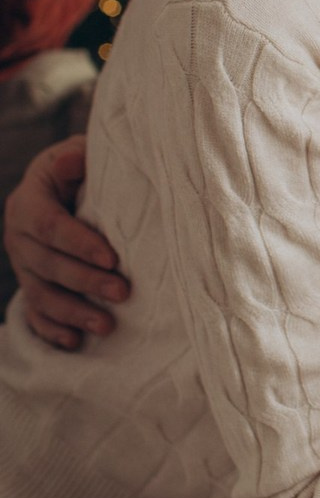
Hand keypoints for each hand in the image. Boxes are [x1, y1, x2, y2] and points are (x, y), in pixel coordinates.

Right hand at [4, 135, 128, 349]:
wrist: (68, 184)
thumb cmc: (85, 169)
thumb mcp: (81, 154)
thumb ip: (78, 159)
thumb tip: (71, 161)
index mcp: (29, 202)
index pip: (50, 226)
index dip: (80, 244)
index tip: (113, 258)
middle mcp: (18, 236)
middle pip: (48, 265)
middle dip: (86, 281)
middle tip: (123, 293)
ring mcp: (22, 265)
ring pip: (42, 294)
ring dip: (73, 313)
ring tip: (107, 326)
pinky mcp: (32, 284)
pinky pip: (35, 312)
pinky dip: (52, 329)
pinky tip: (74, 343)